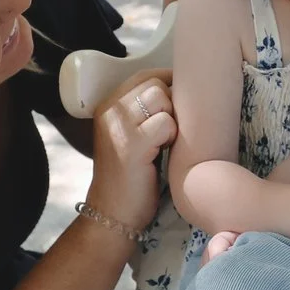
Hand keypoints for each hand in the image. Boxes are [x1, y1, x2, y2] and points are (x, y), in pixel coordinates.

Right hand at [87, 71, 175, 229]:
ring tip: (164, 142)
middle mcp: (109, 112)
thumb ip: (145, 112)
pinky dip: (171, 137)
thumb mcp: (130, 136)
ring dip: (172, 120)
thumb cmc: (130, 177)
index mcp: (108, 106)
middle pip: (155, 84)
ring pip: (161, 98)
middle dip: (172, 105)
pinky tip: (162, 153)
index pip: (145, 75)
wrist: (113, 213)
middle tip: (168, 132)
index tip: (180, 101)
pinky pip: (166, 123)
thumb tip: (181, 88)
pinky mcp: (131, 145)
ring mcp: (118, 127)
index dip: (169, 83)